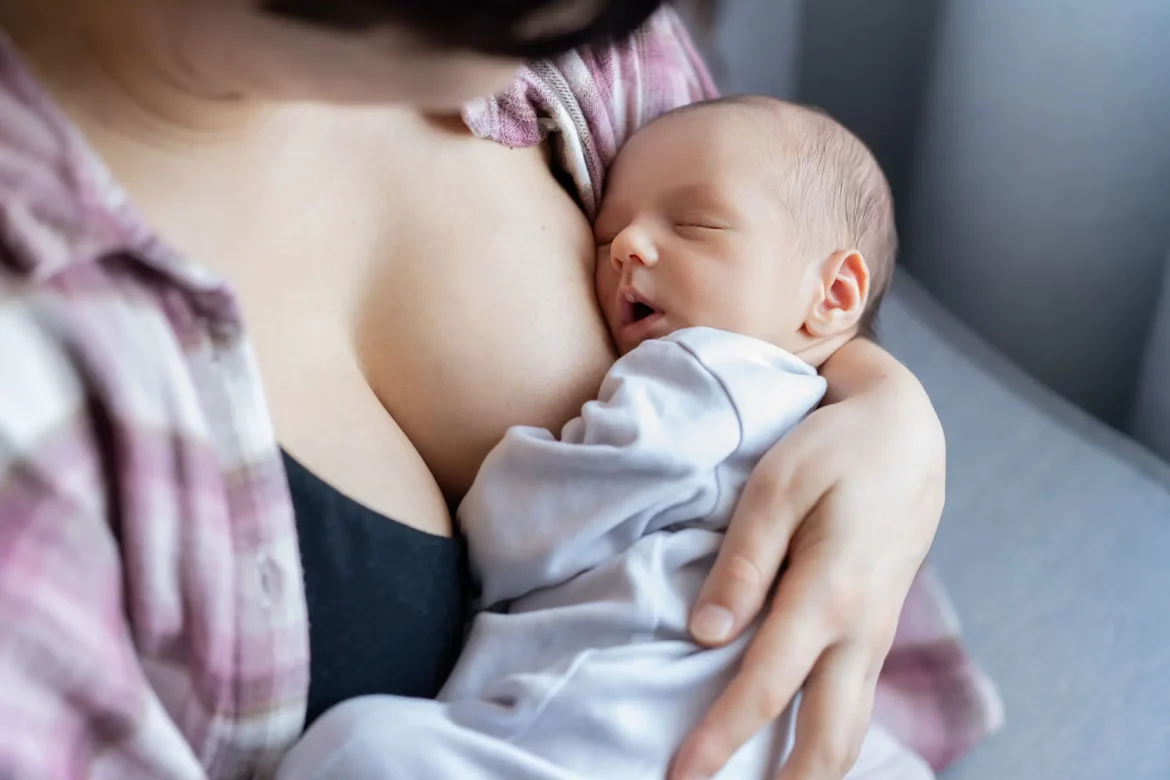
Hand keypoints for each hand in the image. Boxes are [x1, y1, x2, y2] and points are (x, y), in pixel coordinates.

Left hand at [670, 350, 944, 779]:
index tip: (681, 775)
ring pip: (848, 731)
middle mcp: (862, 630)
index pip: (766, 686)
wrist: (906, 432)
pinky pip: (854, 704)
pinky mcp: (876, 630)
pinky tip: (794, 754)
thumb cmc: (834, 449)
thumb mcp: (777, 487)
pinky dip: (825, 740)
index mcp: (831, 593)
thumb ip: (743, 562)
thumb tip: (706, 633)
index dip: (719, 737)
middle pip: (827, 739)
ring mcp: (876, 635)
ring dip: (810, 773)